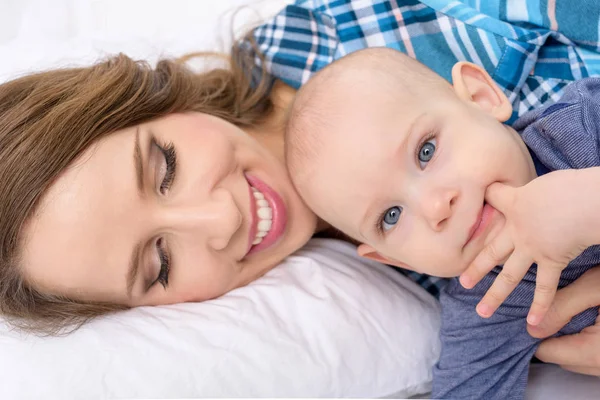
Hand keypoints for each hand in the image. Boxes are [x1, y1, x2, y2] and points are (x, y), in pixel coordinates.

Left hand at [460, 170, 589, 323]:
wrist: (582, 202)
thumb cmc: (565, 187)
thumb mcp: (538, 182)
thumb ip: (528, 190)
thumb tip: (531, 191)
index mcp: (514, 205)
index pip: (494, 198)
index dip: (487, 196)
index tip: (477, 198)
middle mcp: (516, 231)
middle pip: (491, 251)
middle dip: (475, 268)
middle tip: (462, 283)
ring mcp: (531, 248)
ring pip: (509, 276)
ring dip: (495, 295)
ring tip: (482, 311)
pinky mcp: (551, 260)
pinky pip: (545, 286)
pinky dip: (540, 305)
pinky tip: (532, 322)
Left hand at [530, 267, 599, 375]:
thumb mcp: (595, 286)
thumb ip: (561, 306)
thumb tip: (532, 328)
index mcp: (597, 352)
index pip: (549, 354)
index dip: (538, 334)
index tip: (534, 315)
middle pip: (565, 359)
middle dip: (555, 338)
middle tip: (554, 311)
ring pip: (583, 361)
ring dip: (574, 341)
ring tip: (574, 313)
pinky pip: (598, 357)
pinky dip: (591, 341)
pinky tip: (593, 319)